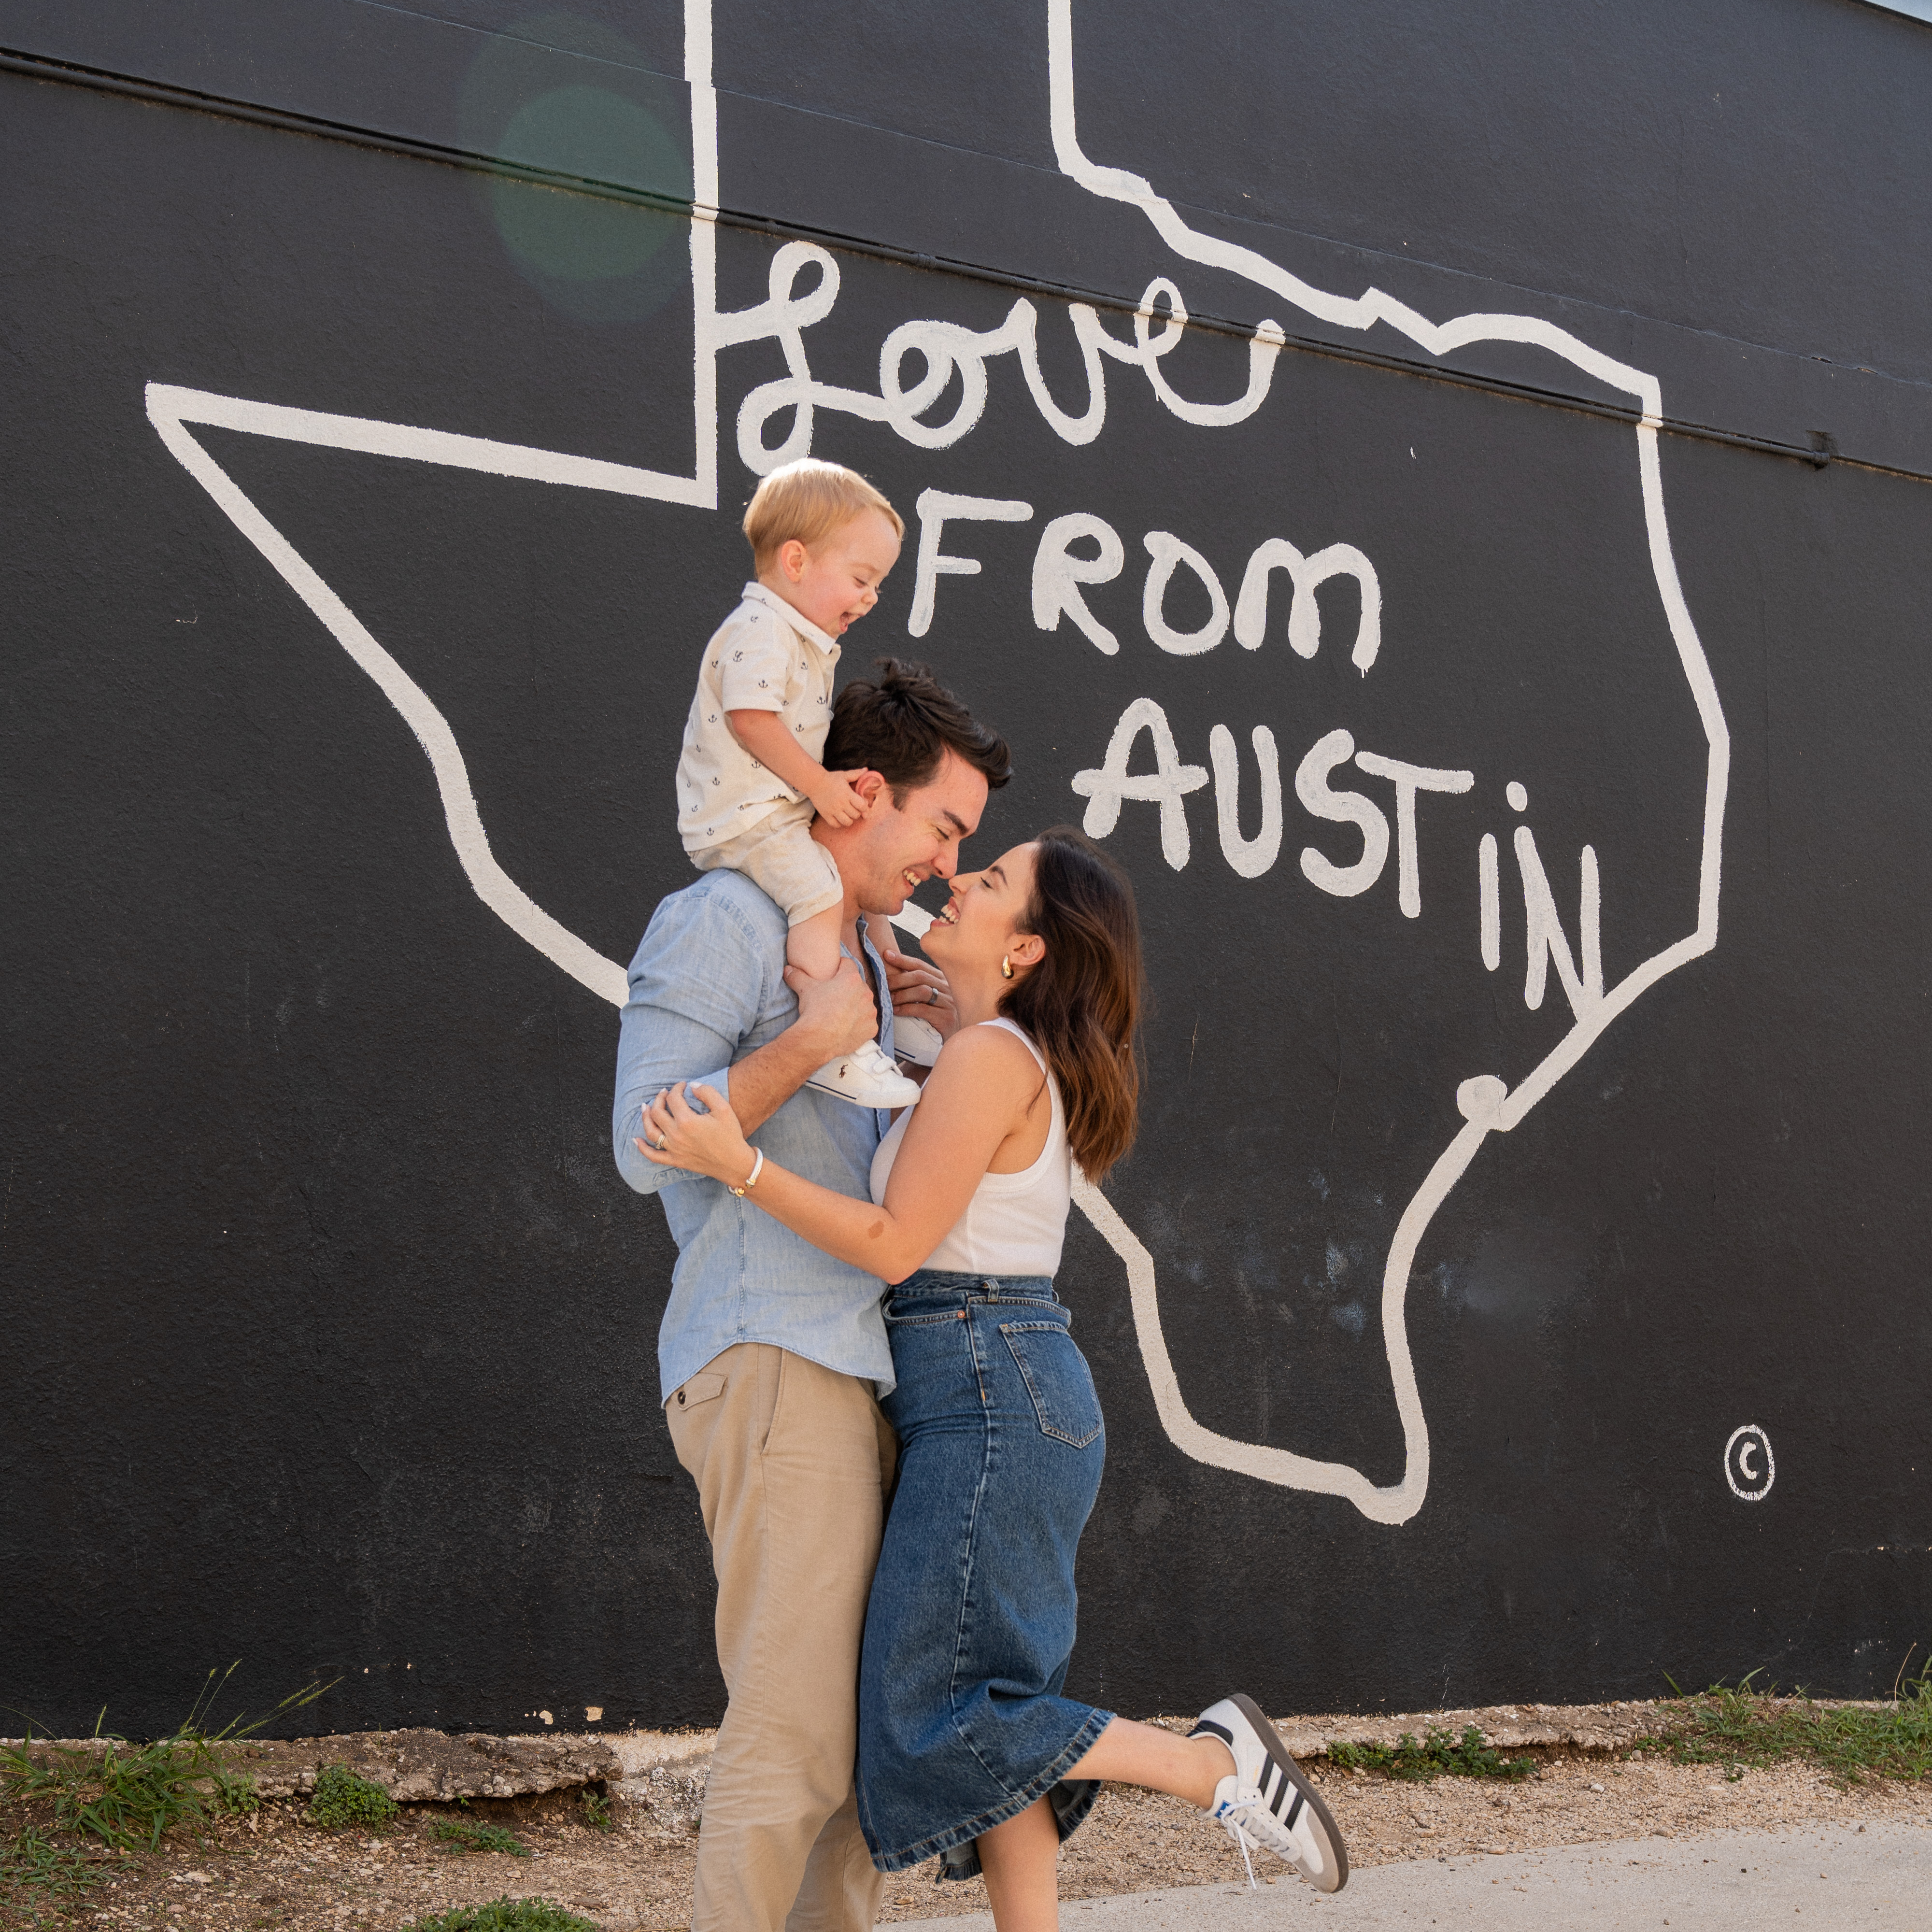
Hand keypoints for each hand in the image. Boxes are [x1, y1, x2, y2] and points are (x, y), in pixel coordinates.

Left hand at [636, 1082, 754, 1186]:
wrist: (734, 1163)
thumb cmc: (731, 1135)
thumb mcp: (724, 1109)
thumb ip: (707, 1092)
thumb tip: (692, 1086)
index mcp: (688, 1121)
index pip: (673, 1098)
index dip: (677, 1088)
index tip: (683, 1086)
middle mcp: (676, 1135)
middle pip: (657, 1112)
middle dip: (660, 1098)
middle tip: (664, 1092)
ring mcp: (674, 1149)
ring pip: (651, 1131)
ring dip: (645, 1117)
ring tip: (645, 1107)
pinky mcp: (675, 1160)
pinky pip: (653, 1156)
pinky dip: (642, 1148)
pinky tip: (636, 1139)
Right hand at [785, 954, 877, 1059]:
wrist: (819, 1039)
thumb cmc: (814, 1010)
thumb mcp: (804, 989)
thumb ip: (797, 976)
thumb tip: (787, 969)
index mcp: (851, 978)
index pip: (847, 964)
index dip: (839, 968)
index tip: (832, 975)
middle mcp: (865, 993)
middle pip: (857, 985)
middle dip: (848, 989)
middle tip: (834, 997)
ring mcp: (870, 1011)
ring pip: (864, 1004)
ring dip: (856, 1007)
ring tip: (840, 1014)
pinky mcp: (871, 1028)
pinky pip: (867, 1023)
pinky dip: (859, 1024)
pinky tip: (847, 1028)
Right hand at [807, 767, 872, 828]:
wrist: (814, 782)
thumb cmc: (831, 778)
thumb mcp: (844, 775)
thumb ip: (856, 774)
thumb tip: (866, 769)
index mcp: (847, 794)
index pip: (862, 806)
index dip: (864, 806)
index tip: (861, 804)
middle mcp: (841, 803)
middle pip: (856, 815)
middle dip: (857, 813)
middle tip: (853, 808)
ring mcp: (833, 810)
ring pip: (847, 822)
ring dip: (849, 819)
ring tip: (846, 814)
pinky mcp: (825, 814)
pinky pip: (836, 825)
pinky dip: (839, 823)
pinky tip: (838, 817)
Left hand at [882, 947, 958, 1040]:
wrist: (953, 1041)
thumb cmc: (937, 1019)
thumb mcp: (929, 999)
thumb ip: (916, 986)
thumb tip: (891, 975)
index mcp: (942, 980)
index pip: (921, 965)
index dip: (903, 959)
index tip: (887, 955)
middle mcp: (948, 988)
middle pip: (920, 976)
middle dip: (899, 978)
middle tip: (883, 983)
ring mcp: (949, 1002)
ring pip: (922, 991)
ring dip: (902, 994)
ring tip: (889, 999)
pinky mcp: (946, 1018)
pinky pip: (923, 1009)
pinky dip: (907, 1009)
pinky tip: (896, 1011)